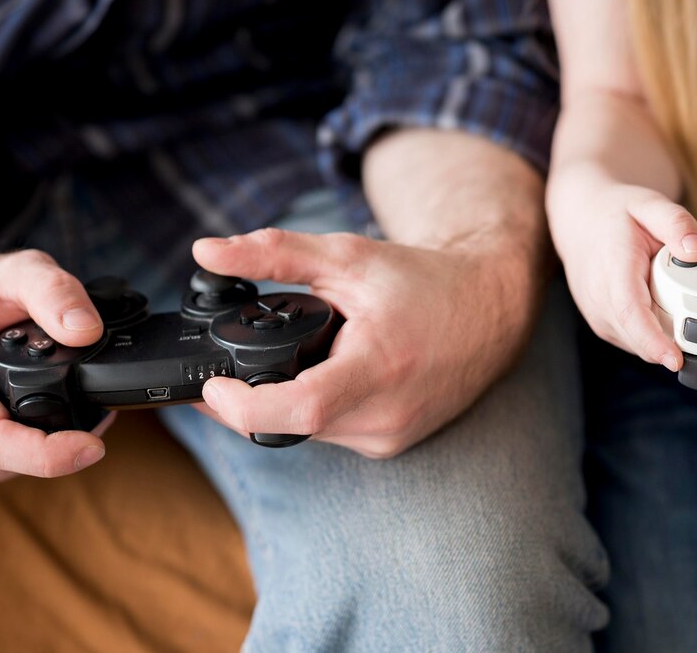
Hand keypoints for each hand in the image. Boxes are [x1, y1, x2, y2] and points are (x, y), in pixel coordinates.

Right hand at [0, 241, 112, 486]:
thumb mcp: (21, 271)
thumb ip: (56, 292)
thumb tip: (87, 331)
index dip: (44, 456)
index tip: (91, 448)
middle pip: (2, 459)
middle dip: (58, 448)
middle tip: (99, 415)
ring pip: (0, 469)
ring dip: (42, 453)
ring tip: (74, 412)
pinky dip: (24, 456)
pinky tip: (45, 426)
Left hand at [190, 227, 540, 457]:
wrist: (491, 311)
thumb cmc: (423, 281)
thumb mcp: (347, 257)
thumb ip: (274, 254)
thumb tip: (205, 251)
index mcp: (379, 367)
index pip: (300, 408)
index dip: (243, 407)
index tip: (210, 385)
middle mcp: (386, 414)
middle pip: (290, 421)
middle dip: (250, 397)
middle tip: (229, 365)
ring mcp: (390, 436)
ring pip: (306, 431)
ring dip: (283, 402)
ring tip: (298, 357)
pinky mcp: (391, 445)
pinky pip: (330, 432)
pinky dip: (314, 408)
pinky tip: (325, 374)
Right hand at [547, 174, 696, 369]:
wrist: (580, 220)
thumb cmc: (616, 214)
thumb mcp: (649, 203)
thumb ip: (677, 223)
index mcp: (612, 267)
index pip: (630, 312)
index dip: (653, 340)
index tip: (675, 359)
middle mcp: (599, 298)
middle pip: (640, 336)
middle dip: (676, 339)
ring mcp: (598, 315)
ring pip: (640, 344)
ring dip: (667, 335)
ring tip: (678, 299)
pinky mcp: (604, 325)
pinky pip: (636, 341)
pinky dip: (656, 332)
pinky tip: (663, 307)